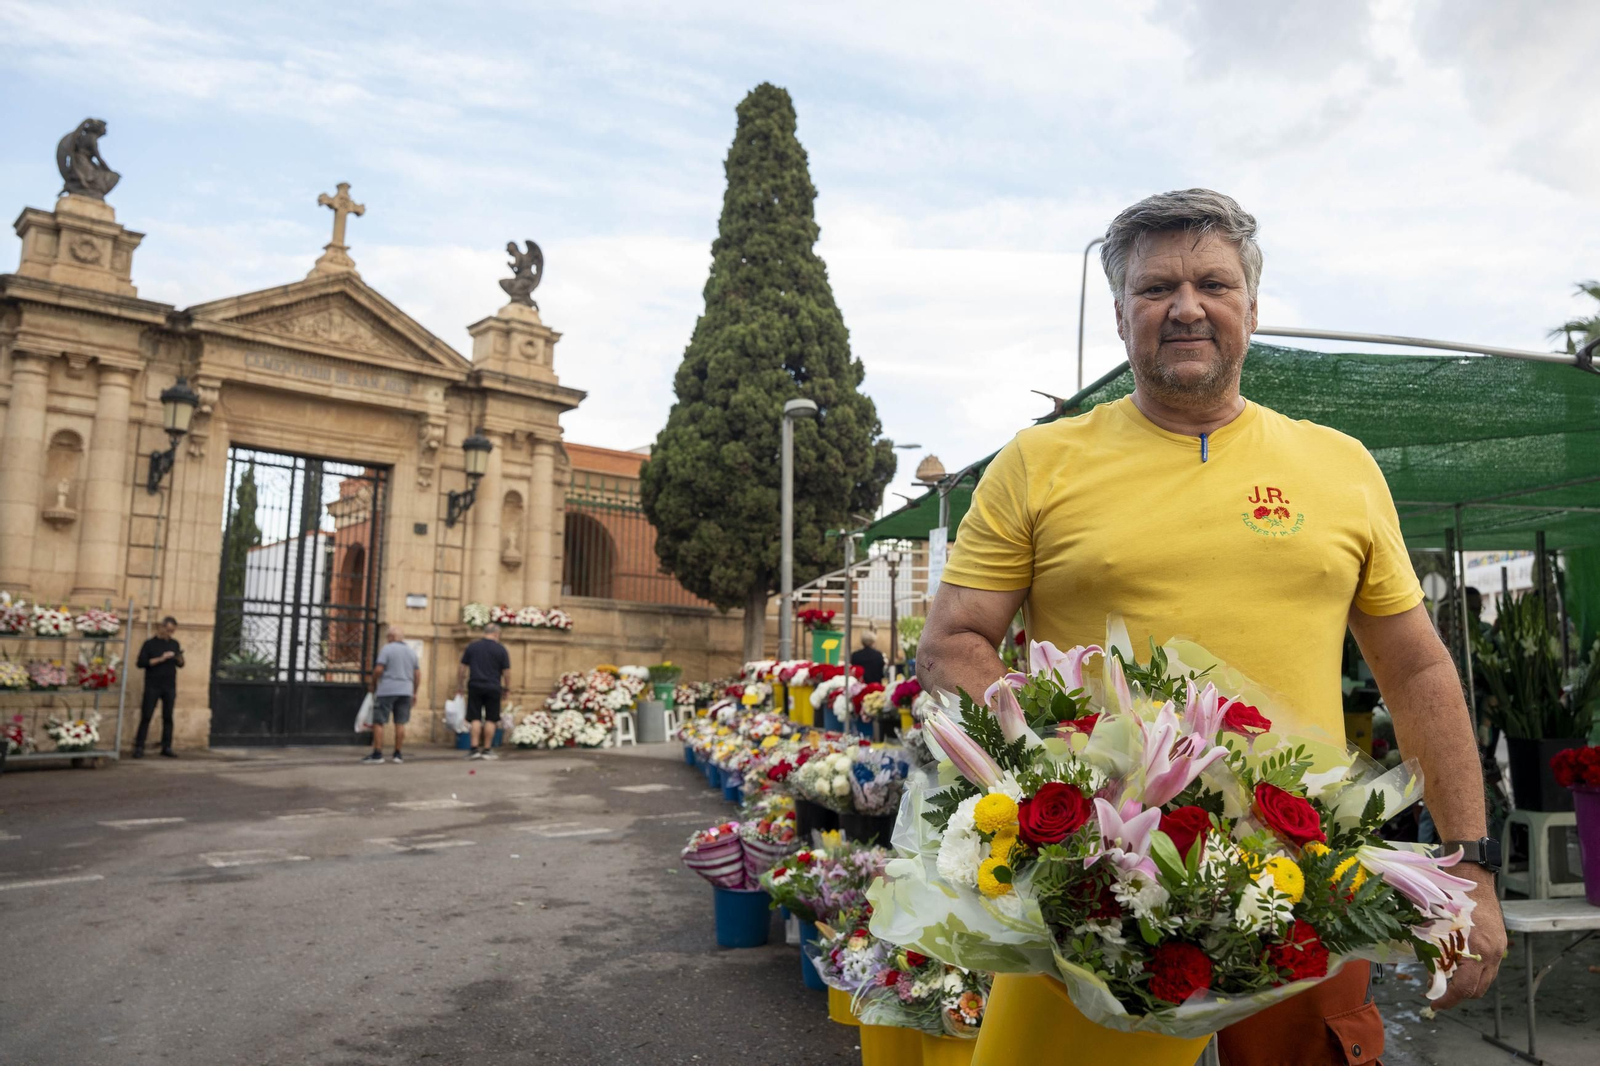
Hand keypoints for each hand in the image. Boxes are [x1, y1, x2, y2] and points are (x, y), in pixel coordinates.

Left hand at [1431, 866, 1505, 1009]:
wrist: (1474, 875)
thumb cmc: (1450, 894)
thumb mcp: (1435, 920)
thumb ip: (1432, 945)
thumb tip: (1424, 969)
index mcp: (1477, 947)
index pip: (1466, 987)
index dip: (1448, 999)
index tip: (1434, 1003)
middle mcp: (1493, 952)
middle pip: (1478, 989)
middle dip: (1457, 996)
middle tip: (1436, 993)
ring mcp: (1498, 948)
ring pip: (1484, 980)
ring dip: (1465, 985)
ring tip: (1443, 979)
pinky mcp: (1499, 942)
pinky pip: (1487, 967)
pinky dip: (1472, 972)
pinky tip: (1455, 965)